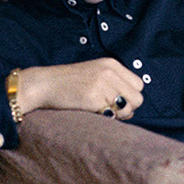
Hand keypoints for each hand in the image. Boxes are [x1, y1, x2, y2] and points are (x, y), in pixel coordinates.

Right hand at [14, 58, 143, 119]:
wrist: (44, 84)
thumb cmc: (69, 83)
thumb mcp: (95, 73)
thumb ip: (114, 82)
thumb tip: (131, 105)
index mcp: (112, 64)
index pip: (139, 84)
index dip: (130, 97)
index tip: (117, 101)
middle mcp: (109, 72)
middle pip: (138, 98)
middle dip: (128, 108)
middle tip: (111, 111)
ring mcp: (101, 84)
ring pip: (128, 109)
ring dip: (118, 116)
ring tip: (102, 112)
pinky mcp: (92, 98)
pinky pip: (112, 115)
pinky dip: (106, 119)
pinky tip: (94, 113)